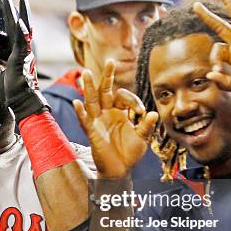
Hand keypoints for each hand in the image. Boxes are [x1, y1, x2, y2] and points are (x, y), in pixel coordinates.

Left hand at [0, 0, 47, 122]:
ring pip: (24, 29)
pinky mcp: (23, 59)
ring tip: (22, 0)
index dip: (9, 19)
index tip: (7, 5)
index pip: (11, 32)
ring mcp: (24, 54)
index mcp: (15, 54)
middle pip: (19, 26)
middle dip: (18, 11)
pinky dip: (21, 31)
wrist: (20, 102)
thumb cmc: (10, 92)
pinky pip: (23, 42)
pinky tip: (19, 20)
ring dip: (22, 14)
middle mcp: (21, 51)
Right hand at [73, 61, 157, 178]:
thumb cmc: (130, 153)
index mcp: (119, 112)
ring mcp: (98, 121)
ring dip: (89, 88)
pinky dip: (80, 112)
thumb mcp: (142, 138)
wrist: (120, 170)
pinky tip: (77, 103)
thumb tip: (153, 114)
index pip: (123, 96)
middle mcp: (107, 113)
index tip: (141, 112)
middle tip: (111, 61)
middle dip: (107, 76)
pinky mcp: (92, 133)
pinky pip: (85, 121)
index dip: (133, 100)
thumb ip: (146, 126)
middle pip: (105, 91)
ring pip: (92, 101)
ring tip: (86, 74)